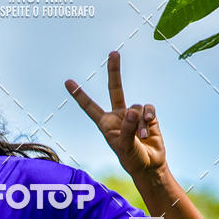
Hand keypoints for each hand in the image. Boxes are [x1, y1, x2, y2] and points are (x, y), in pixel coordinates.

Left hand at [65, 51, 165, 176]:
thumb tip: (133, 110)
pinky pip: (148, 108)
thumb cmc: (132, 159)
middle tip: (113, 53)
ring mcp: (133, 114)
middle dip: (114, 71)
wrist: (150, 165)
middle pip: (115, 89)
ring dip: (140, 122)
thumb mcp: (125, 147)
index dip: (79, 95)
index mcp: (105, 124)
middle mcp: (118, 116)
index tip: (68, 82)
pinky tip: (149, 127)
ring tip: (141, 137)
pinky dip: (149, 116)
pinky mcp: (148, 115)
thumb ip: (127, 128)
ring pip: (136, 106)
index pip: (89, 107)